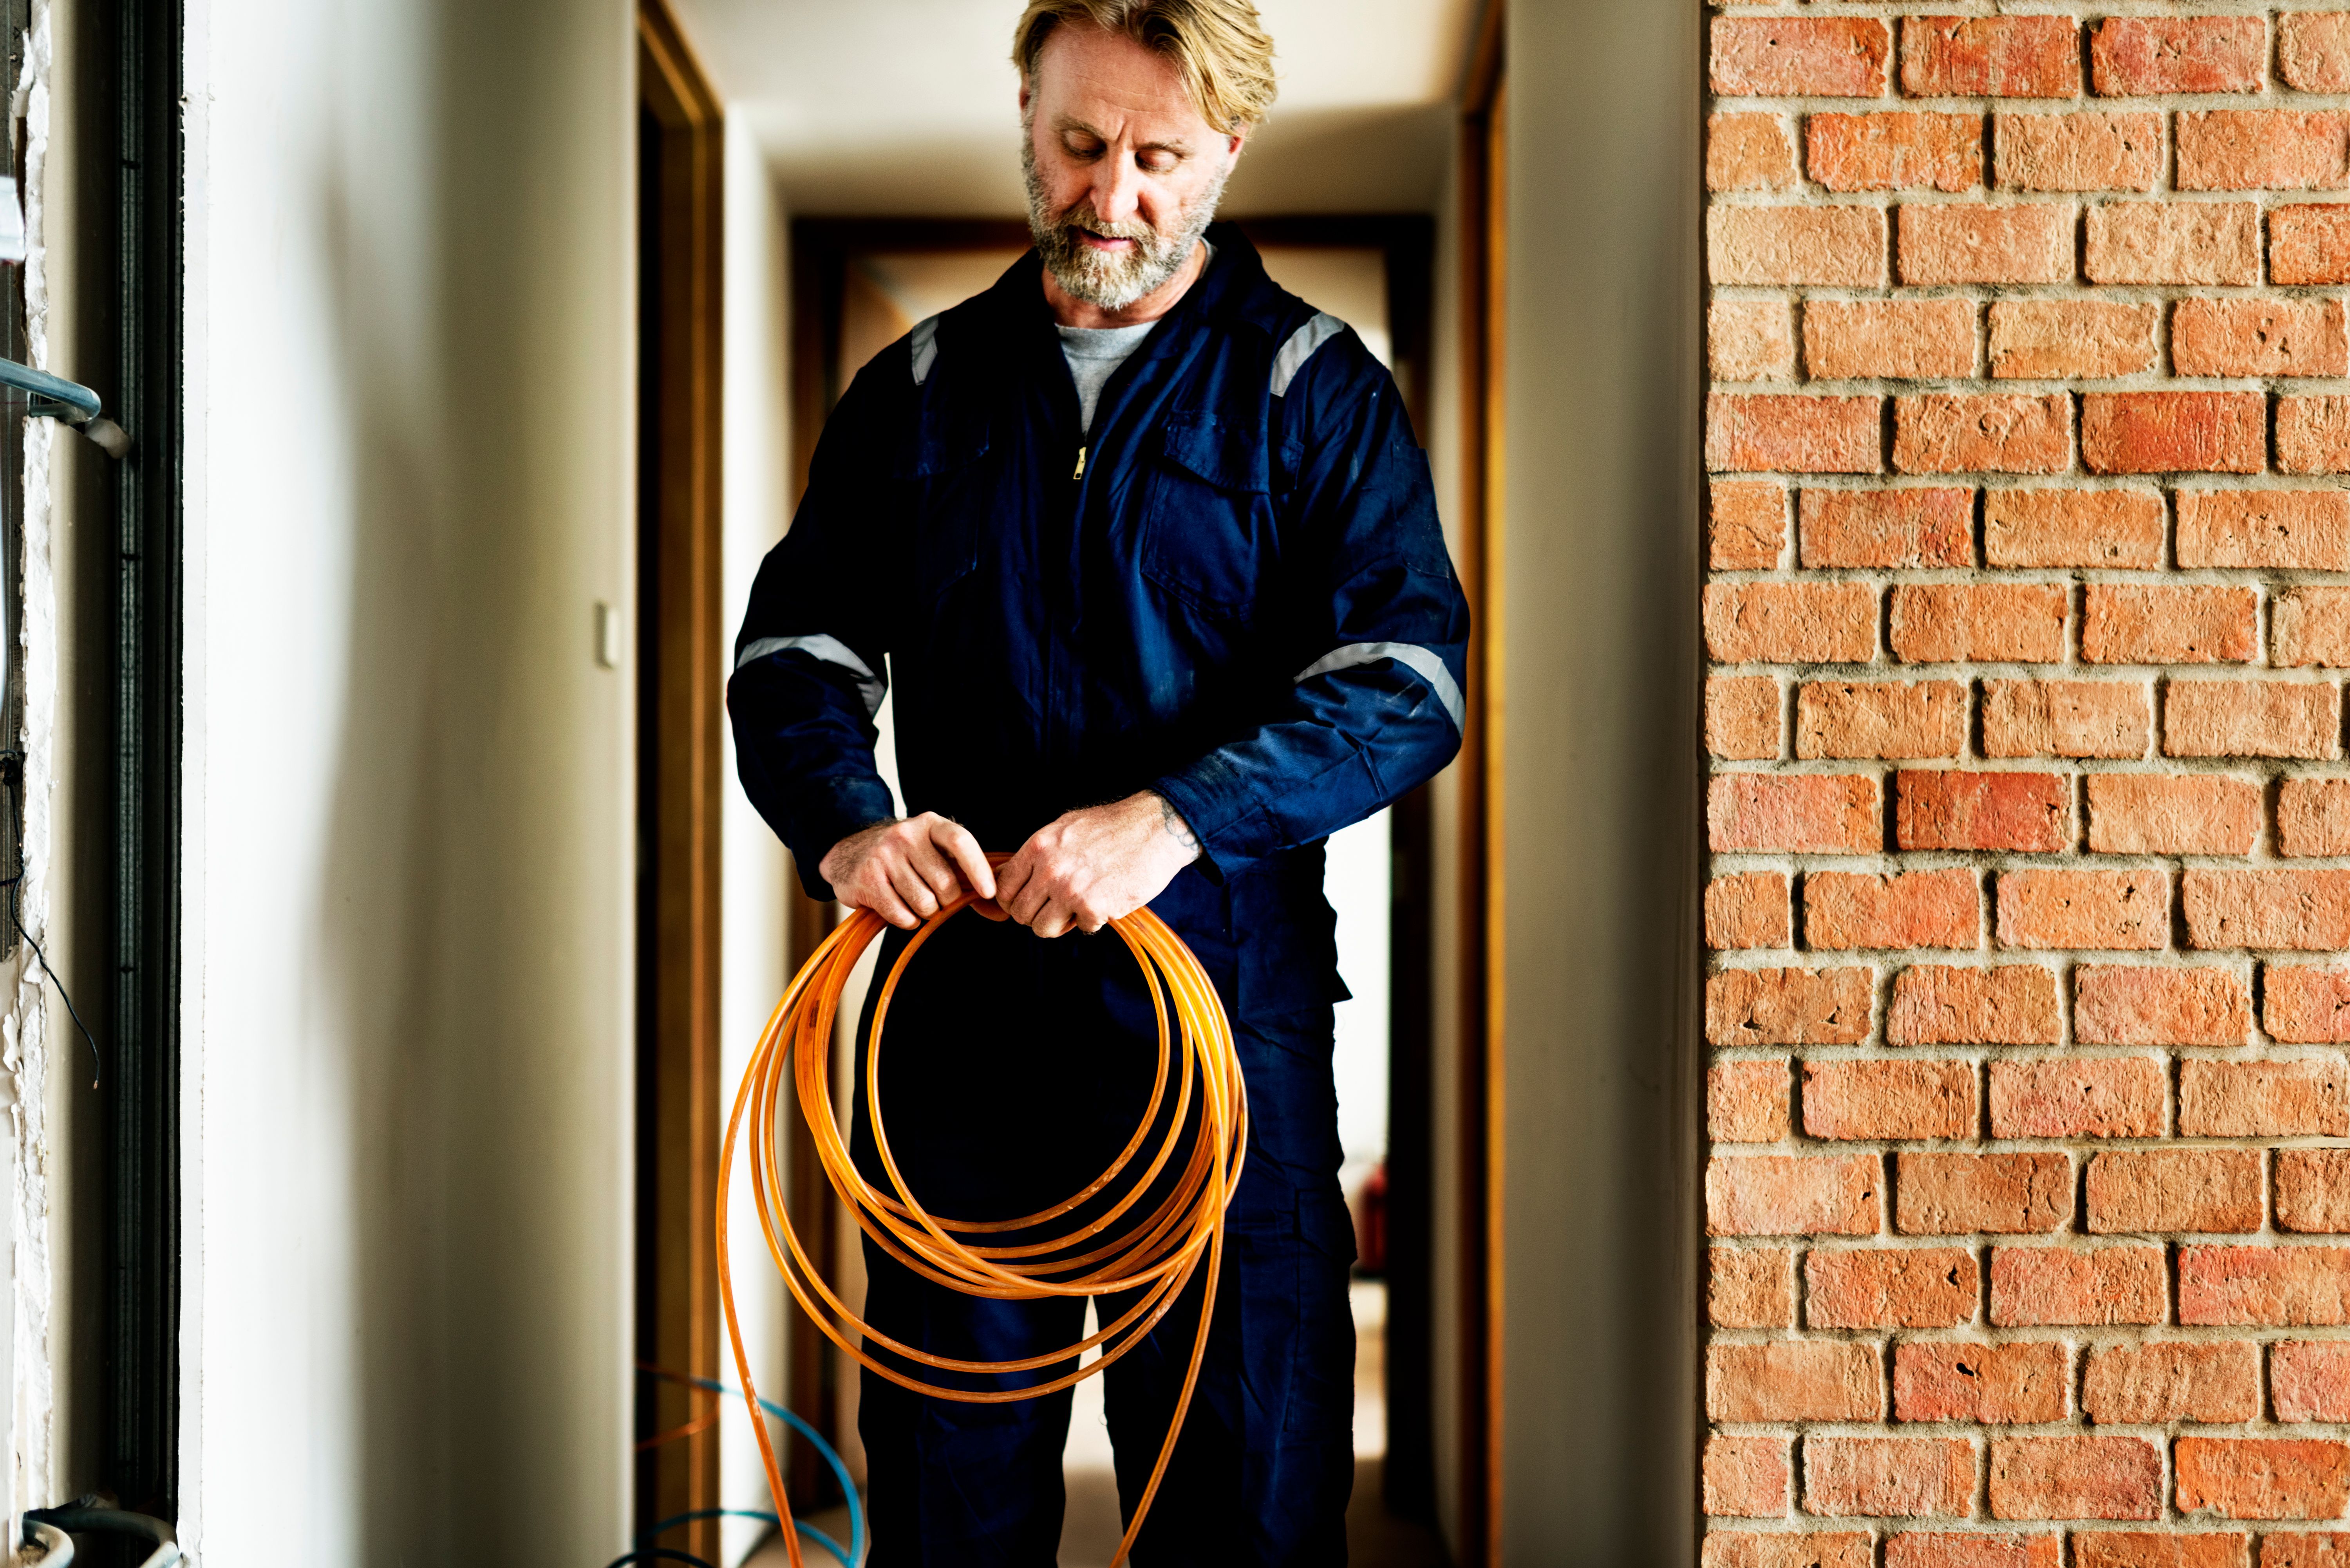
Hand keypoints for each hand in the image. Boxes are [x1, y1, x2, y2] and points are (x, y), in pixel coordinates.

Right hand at [818, 812, 996, 929]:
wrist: (848, 854)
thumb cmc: (904, 858)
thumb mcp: (932, 851)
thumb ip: (964, 874)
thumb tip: (1000, 911)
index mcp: (930, 824)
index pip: (960, 841)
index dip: (978, 869)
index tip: (989, 892)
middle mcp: (906, 834)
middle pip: (945, 883)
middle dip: (946, 901)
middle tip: (935, 897)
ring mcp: (885, 855)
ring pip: (925, 903)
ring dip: (925, 912)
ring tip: (914, 900)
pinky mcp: (867, 879)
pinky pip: (902, 915)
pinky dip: (907, 921)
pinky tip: (899, 908)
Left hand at [993, 792, 1199, 937]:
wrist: (1154, 828)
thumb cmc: (1111, 827)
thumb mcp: (1064, 828)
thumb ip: (1036, 853)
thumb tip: (1006, 875)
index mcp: (1039, 847)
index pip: (1004, 888)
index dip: (1014, 901)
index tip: (1030, 901)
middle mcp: (1050, 869)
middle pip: (1020, 913)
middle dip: (1037, 914)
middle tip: (1058, 906)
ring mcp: (1071, 890)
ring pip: (1043, 928)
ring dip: (1061, 923)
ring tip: (1079, 906)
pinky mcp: (1095, 908)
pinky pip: (1082, 929)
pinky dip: (1094, 920)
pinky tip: (1106, 900)